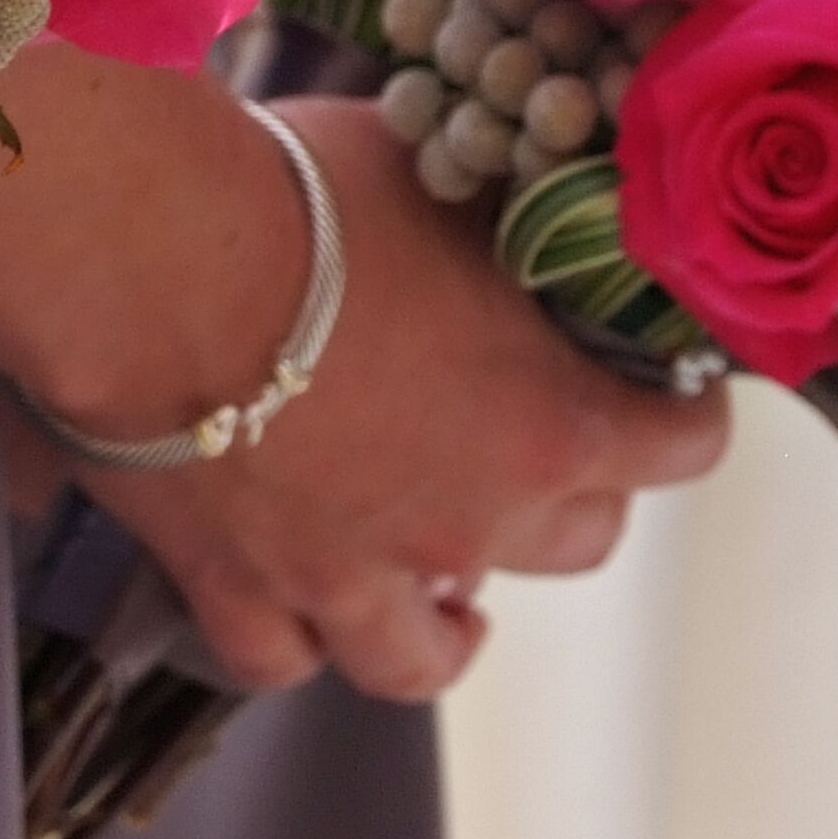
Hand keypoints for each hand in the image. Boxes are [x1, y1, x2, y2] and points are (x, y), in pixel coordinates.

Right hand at [73, 94, 725, 700]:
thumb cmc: (304, 197)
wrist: (148, 260)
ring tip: (451, 604)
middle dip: (571, 496)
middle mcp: (468, 525)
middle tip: (539, 447)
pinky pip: (286, 660)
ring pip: (431, 653)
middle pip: (575, 544)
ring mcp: (352, 579)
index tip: (679, 388)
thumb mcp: (444, 178)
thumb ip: (501, 224)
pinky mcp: (241, 592)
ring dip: (451, 622)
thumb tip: (527, 206)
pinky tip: (308, 614)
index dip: (689, 415)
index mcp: (549, 423)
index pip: (681, 449)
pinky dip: (302, 640)